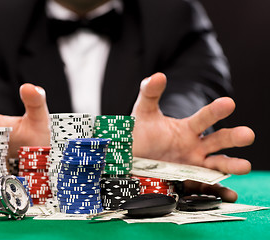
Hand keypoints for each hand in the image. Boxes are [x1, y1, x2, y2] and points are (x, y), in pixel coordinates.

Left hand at [131, 73, 254, 201]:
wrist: (130, 159)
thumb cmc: (139, 135)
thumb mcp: (143, 113)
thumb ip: (149, 94)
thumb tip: (157, 75)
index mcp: (186, 129)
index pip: (204, 118)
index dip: (215, 111)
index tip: (228, 103)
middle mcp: (194, 147)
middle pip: (218, 141)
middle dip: (233, 138)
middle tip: (247, 135)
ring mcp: (193, 166)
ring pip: (217, 165)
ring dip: (231, 166)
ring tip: (245, 166)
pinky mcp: (189, 183)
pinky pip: (206, 188)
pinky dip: (219, 192)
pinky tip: (230, 195)